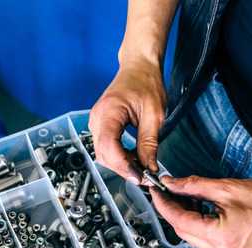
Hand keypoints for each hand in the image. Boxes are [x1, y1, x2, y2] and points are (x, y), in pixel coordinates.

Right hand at [89, 59, 166, 183]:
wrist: (138, 67)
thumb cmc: (146, 83)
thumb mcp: (154, 115)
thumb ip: (149, 143)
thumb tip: (149, 168)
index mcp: (109, 111)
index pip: (109, 147)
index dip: (123, 166)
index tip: (140, 177)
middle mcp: (97, 118)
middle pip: (104, 154)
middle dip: (124, 168)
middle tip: (147, 175)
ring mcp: (96, 122)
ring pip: (104, 154)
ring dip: (122, 164)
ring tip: (143, 164)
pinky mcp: (101, 125)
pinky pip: (106, 147)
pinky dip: (120, 156)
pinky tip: (135, 155)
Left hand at [151, 175, 251, 247]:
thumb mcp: (227, 188)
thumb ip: (194, 186)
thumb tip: (173, 184)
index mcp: (221, 237)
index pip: (180, 222)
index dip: (164, 205)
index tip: (156, 193)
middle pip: (185, 232)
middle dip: (174, 211)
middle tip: (170, 191)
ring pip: (195, 238)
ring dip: (187, 218)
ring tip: (189, 198)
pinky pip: (208, 241)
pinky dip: (201, 225)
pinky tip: (203, 209)